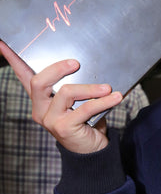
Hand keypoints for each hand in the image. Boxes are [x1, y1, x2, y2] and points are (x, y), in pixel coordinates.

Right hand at [0, 41, 122, 153]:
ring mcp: (50, 119)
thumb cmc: (85, 120)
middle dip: (58, 68)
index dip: (14, 60)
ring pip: (66, 92)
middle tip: (76, 63)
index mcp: (41, 98)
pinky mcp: (64, 128)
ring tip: (108, 88)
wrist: (92, 149)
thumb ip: (77, 83)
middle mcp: (40, 108)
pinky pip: (85, 108)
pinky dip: (103, 101)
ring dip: (90, 88)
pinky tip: (115, 97)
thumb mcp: (78, 99)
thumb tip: (90, 62)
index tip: (3, 44)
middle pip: (39, 81)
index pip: (24, 76)